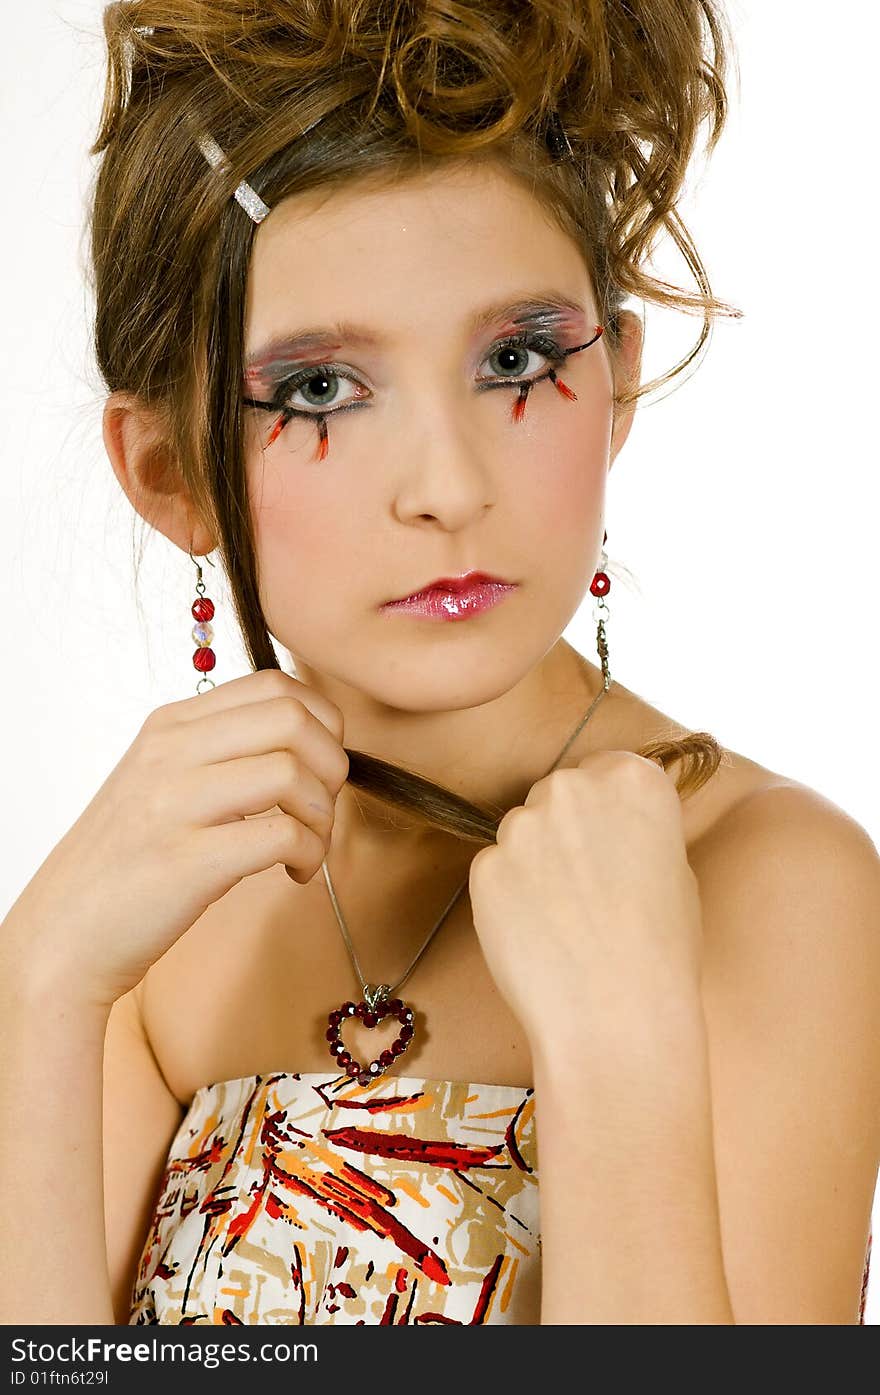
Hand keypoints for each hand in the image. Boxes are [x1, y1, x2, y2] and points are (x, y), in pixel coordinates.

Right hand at [0, 670, 349, 1009]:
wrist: (64, 933)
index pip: (273, 685)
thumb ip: (222, 752)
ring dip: (323, 815)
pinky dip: (310, 855)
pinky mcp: (186, 860)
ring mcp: (174, 803)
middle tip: (320, 808)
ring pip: (293, 772)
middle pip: (293, 717)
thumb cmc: (129, 863)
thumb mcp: (165, 782)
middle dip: (331, 764)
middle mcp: (171, 751)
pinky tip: (296, 873)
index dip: (320, 722)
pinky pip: (284, 835)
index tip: (319, 766)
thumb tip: (311, 741)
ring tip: (308, 847)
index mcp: (170, 725)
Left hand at [467, 750, 704, 1051]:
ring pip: (523, 831)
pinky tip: (537, 934)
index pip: (609, 769)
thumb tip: (611, 826)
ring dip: (536, 862)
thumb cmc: (663, 951)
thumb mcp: (676, 870)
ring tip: (564, 919)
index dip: (609, 811)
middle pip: (559, 793)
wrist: (616, 1016)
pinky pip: (496, 870)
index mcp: (633, 779)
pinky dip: (510, 897)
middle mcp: (573, 787)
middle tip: (588, 886)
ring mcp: (521, 825)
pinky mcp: (484, 866)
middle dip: (567, 829)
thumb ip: (638, 829)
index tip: (614, 843)